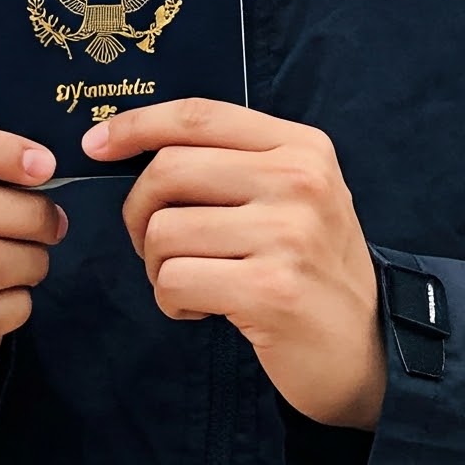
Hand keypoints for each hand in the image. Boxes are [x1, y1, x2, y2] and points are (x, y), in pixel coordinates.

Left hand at [89, 99, 386, 430]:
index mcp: (301, 146)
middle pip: (169, 170)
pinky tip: (203, 309)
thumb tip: (135, 146)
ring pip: (164, 232)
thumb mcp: (293, 195)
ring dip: (158, 267)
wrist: (368, 347)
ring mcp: (287, 234)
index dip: (137, 125)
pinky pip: (174, 282)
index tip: (95, 145)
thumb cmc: (312, 266)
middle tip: (156, 245)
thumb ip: (233, 163)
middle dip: (140, 212)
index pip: (199, 116)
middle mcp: (298, 180)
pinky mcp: (270, 291)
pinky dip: (172, 301)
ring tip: (194, 283)